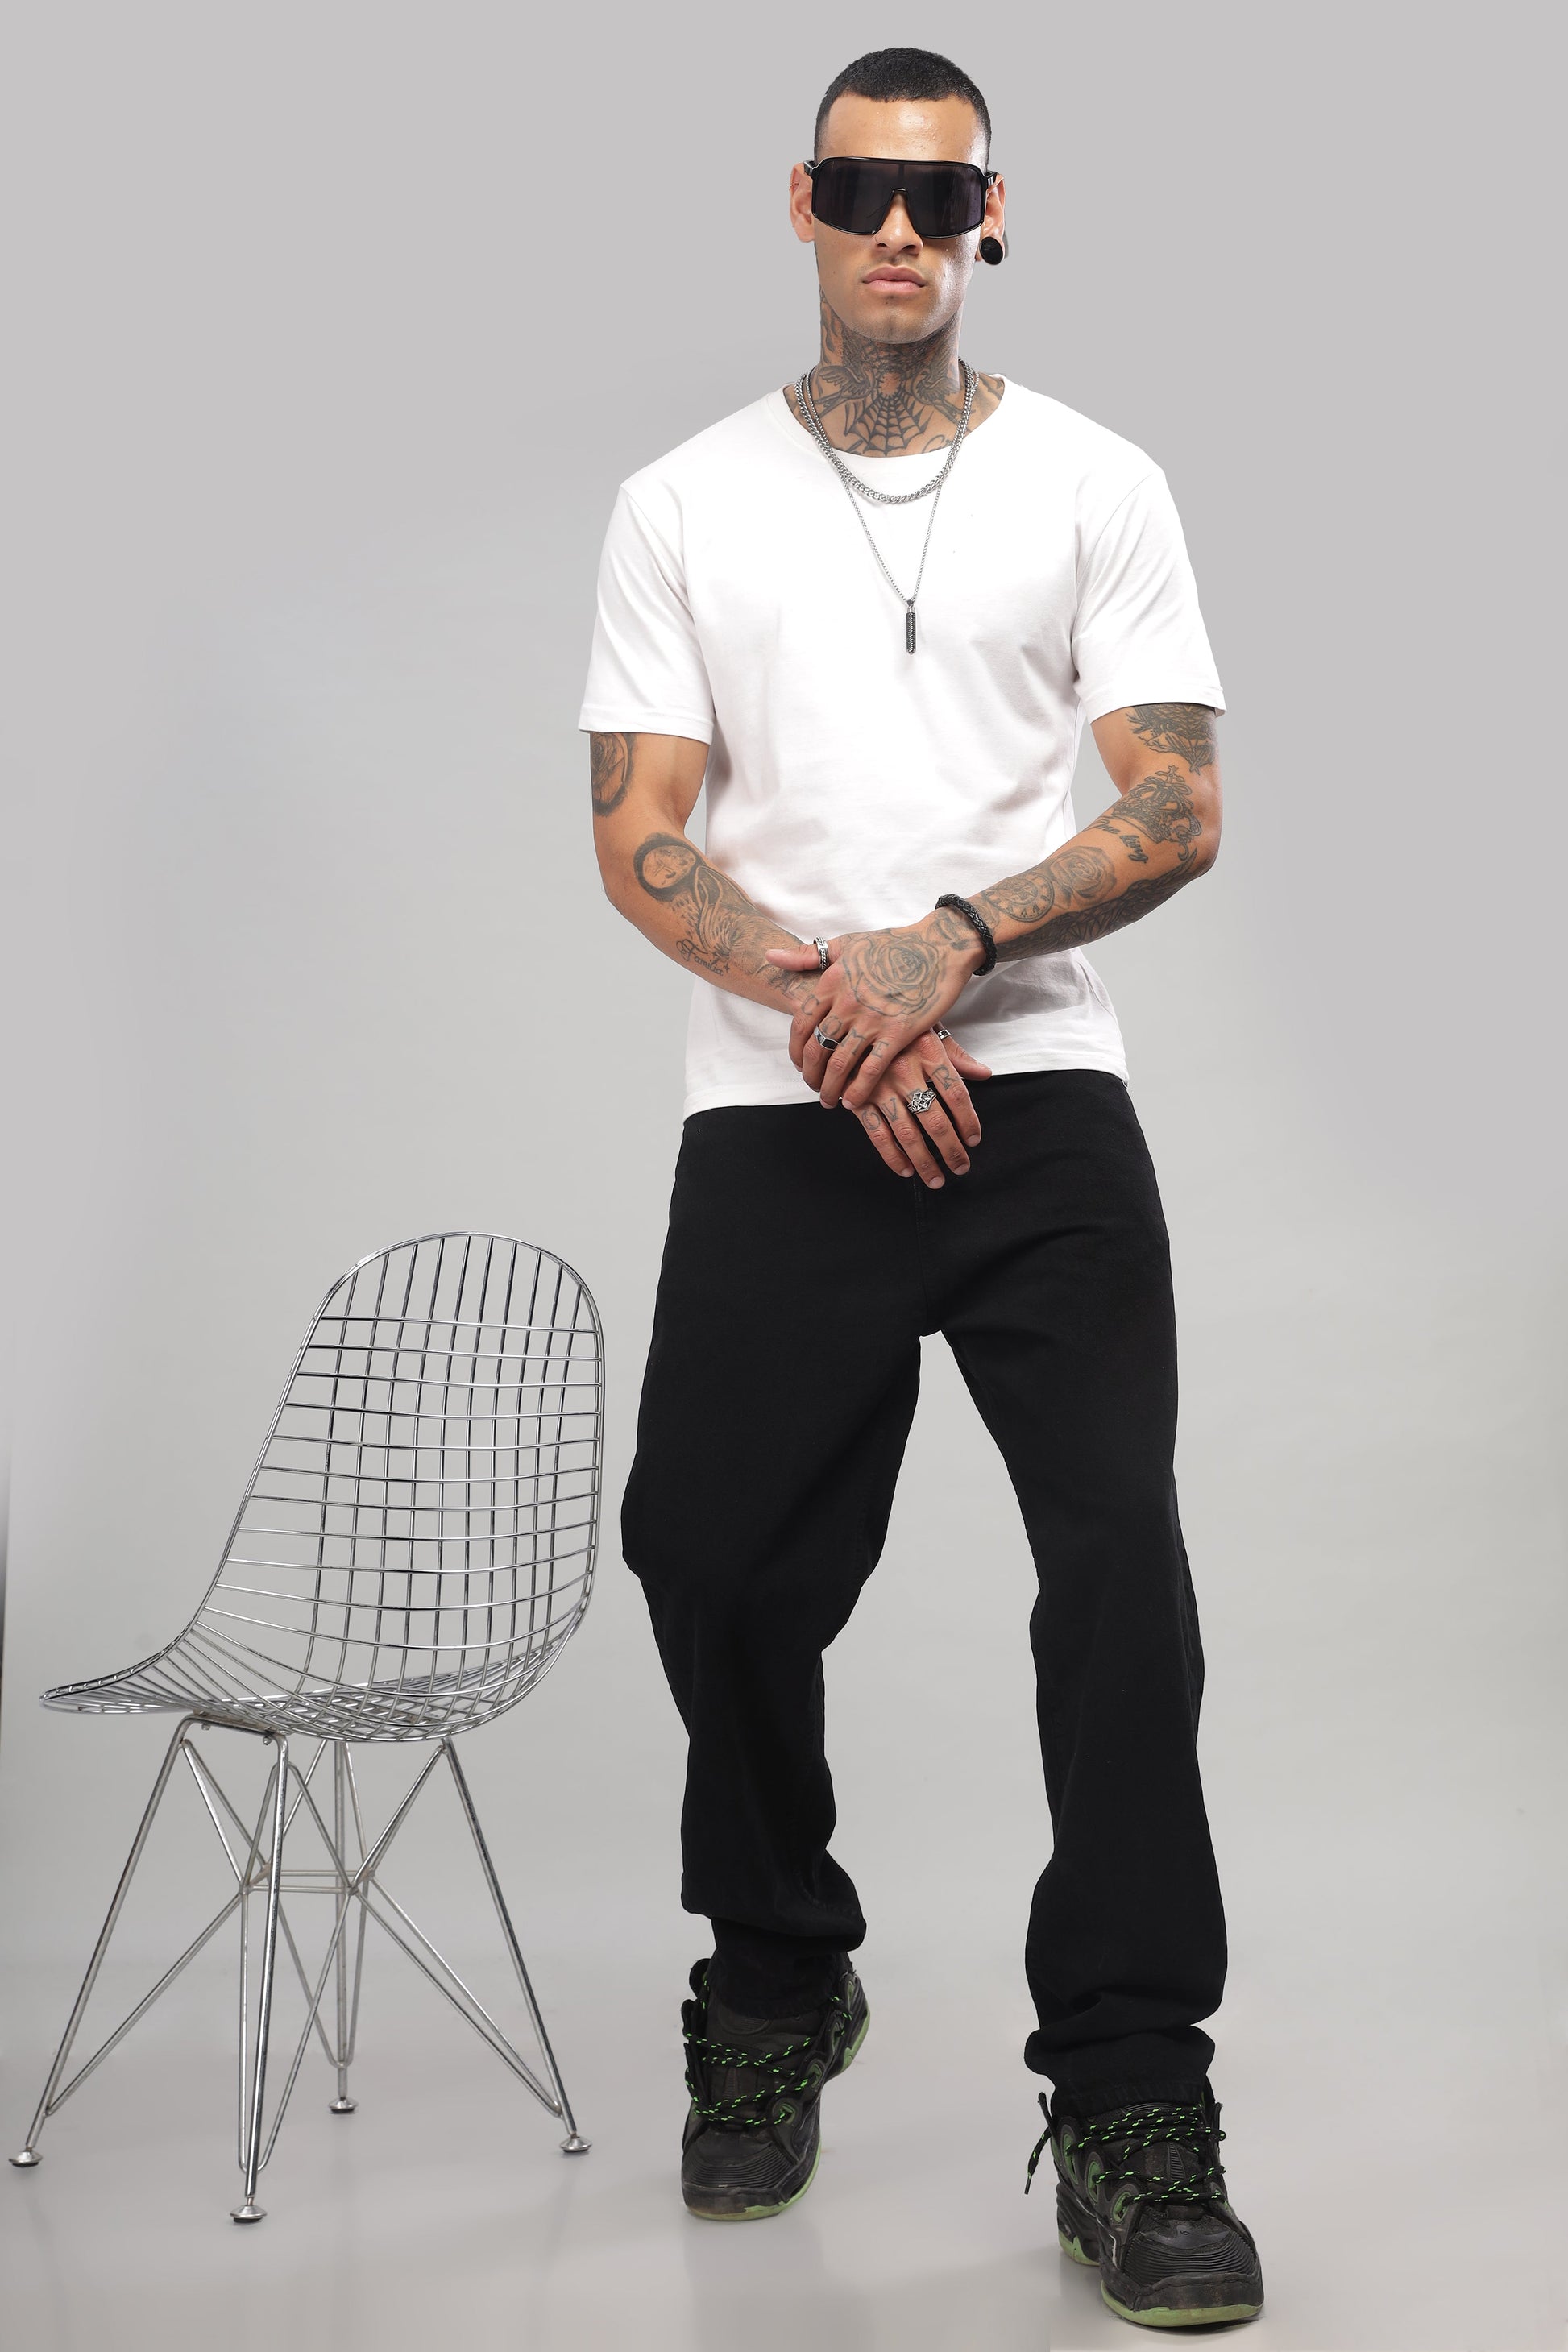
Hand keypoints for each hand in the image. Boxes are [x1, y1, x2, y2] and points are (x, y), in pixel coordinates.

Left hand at [766, 914, 983, 1109]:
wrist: (939, 946)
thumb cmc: (893, 945)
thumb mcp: (846, 944)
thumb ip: (807, 955)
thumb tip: (770, 955)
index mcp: (832, 982)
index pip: (800, 1024)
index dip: (795, 1050)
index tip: (799, 1064)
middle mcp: (847, 1002)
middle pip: (816, 1049)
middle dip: (810, 1075)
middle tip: (813, 1087)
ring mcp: (872, 1019)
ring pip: (839, 1064)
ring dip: (830, 1088)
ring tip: (830, 1100)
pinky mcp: (898, 1033)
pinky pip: (871, 1070)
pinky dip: (858, 1090)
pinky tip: (853, 1101)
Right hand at [850, 1029, 994, 1185]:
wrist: (846, 1017)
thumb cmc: (892, 1024)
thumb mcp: (925, 1029)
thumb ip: (955, 1055)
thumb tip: (984, 1073)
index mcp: (927, 1052)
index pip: (956, 1093)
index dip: (968, 1120)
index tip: (974, 1139)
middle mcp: (904, 1071)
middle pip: (935, 1120)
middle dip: (951, 1150)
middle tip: (962, 1167)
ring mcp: (879, 1087)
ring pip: (907, 1133)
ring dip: (924, 1162)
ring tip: (937, 1179)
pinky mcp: (858, 1098)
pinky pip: (877, 1134)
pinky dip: (892, 1156)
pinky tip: (905, 1169)